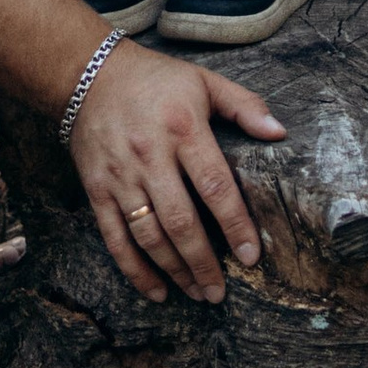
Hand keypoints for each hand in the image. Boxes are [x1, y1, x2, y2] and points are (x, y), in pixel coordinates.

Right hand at [67, 40, 283, 301]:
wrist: (87, 75)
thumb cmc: (155, 80)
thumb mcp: (203, 80)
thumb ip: (244, 105)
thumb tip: (279, 132)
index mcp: (183, 129)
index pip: (215, 186)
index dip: (235, 224)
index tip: (251, 255)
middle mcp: (150, 157)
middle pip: (180, 221)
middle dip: (203, 263)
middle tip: (220, 292)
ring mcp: (120, 177)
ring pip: (148, 236)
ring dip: (174, 271)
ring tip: (197, 293)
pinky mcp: (97, 190)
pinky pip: (115, 238)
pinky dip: (134, 269)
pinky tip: (156, 290)